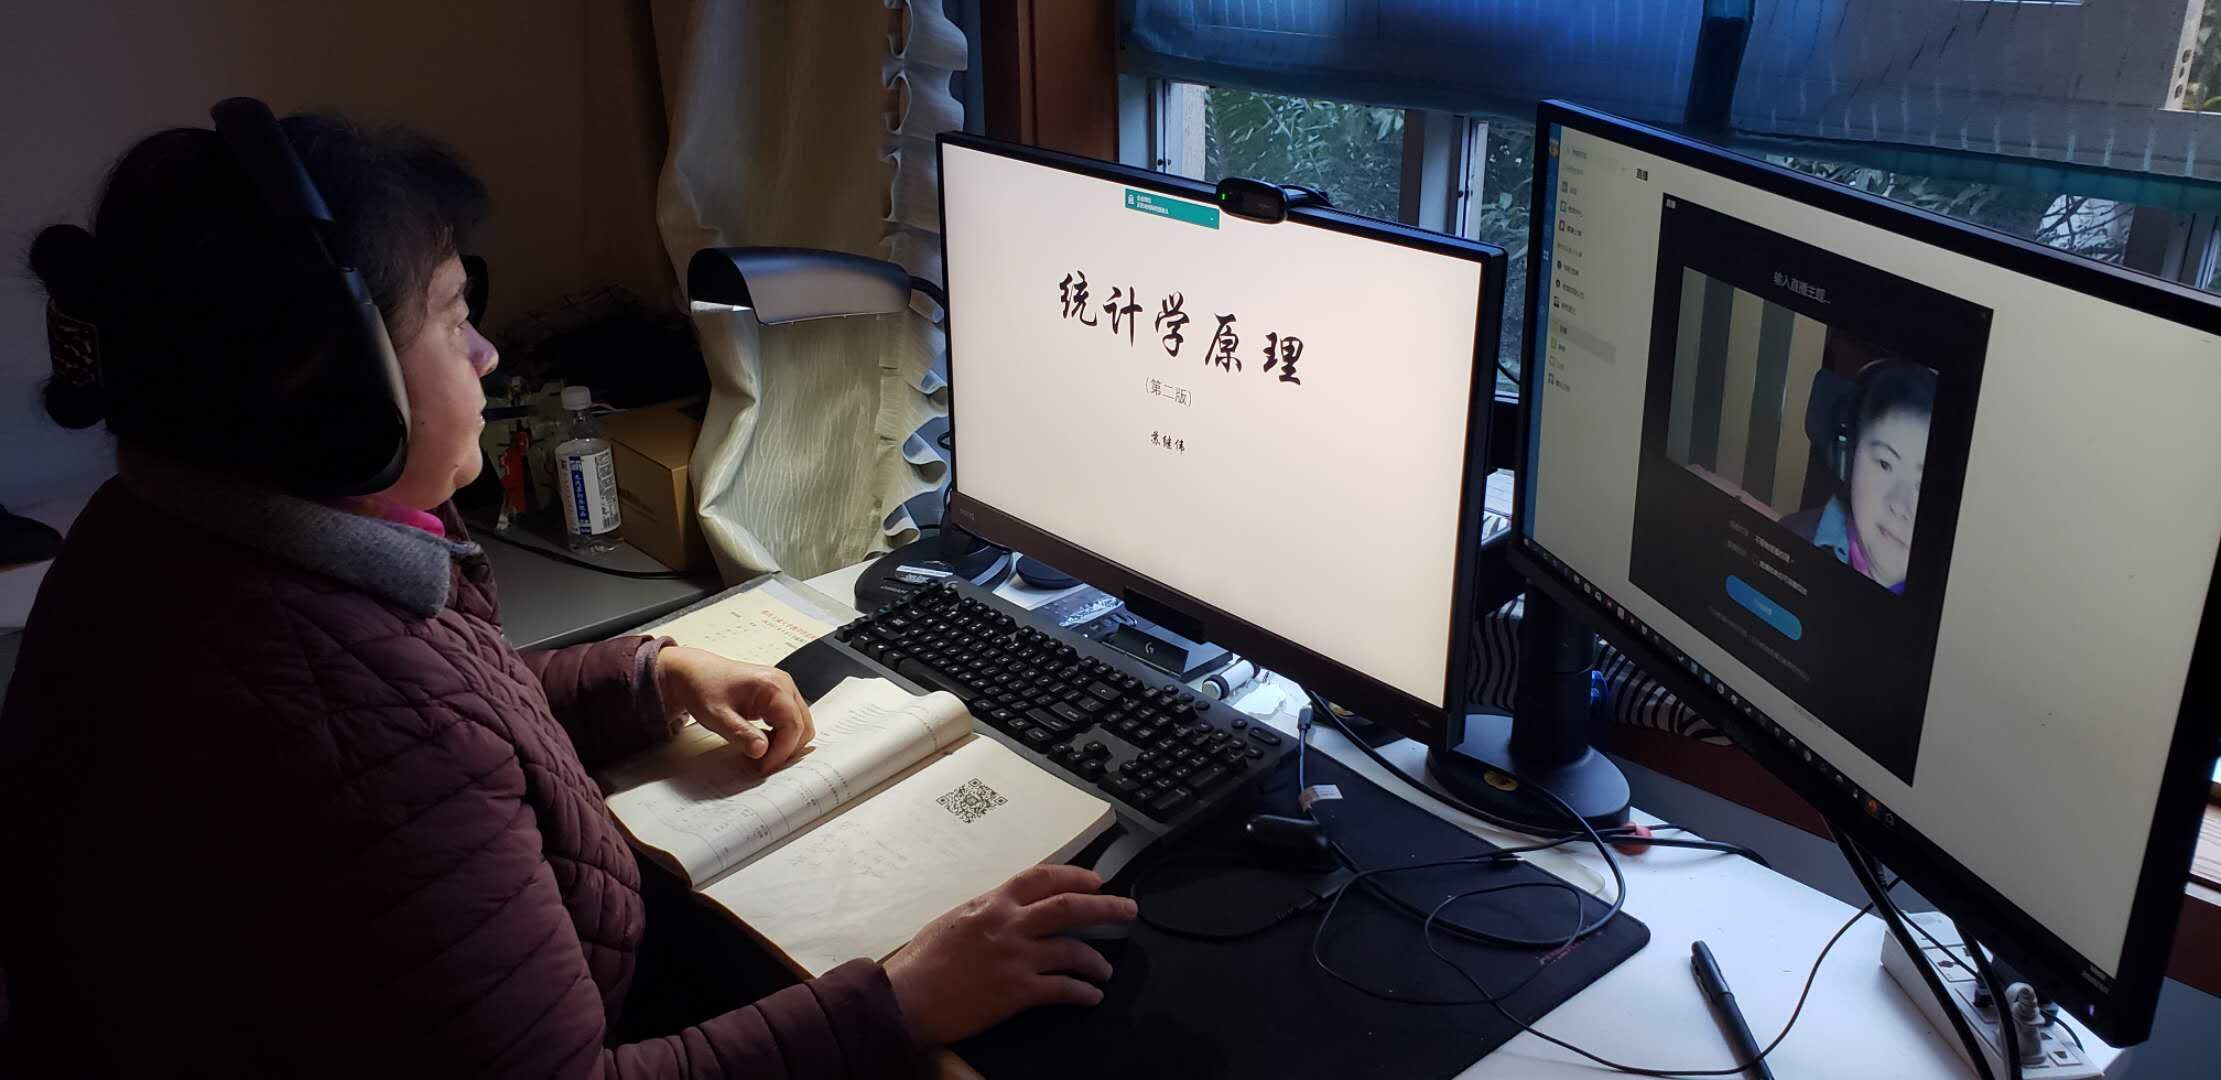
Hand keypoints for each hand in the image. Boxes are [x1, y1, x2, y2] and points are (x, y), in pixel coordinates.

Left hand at [652, 646, 814, 770]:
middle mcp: (783, 684)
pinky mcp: (779, 696)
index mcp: (773, 686)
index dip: (782, 751)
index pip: (793, 726)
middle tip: (763, 764)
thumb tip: (762, 751)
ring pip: (799, 725)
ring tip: (760, 754)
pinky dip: (781, 736)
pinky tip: (761, 742)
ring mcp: (783, 689)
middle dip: (786, 749)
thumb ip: (740, 734)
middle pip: (803, 726)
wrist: (694, 673)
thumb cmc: (703, 687)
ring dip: (785, 743)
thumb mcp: (717, 715)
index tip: (764, 766)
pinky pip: (790, 720)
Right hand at [884, 865, 1136, 1044]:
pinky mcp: (1017, 991)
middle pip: (1069, 907)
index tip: (1095, 880)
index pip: (1041, 878)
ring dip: (1096, 960)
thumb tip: (1003, 911)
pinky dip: (1082, 992)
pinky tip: (1091, 997)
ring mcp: (1016, 957)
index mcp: (992, 904)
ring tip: (1105, 970)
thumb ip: (984, 914)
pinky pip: (1062, 989)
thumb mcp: (952, 922)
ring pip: (1072, 950)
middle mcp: (1009, 925)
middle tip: (1129, 910)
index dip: (1074, 876)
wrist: (906, 998)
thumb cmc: (920, 963)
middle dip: (1105, 906)